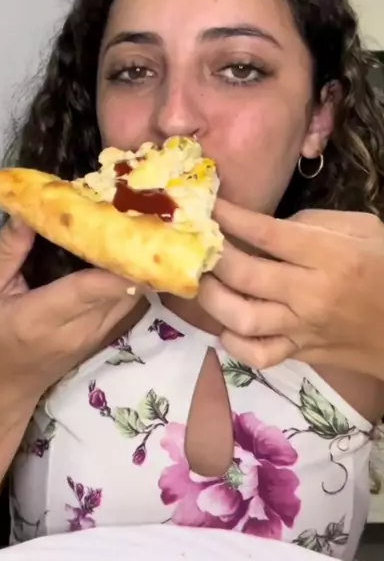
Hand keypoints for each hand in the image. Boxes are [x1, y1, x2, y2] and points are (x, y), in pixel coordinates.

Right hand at [0, 218, 140, 404]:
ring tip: (125, 225)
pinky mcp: (104, 335)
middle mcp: (78, 330)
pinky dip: (127, 276)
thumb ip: (7, 251)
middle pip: (121, 287)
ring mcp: (96, 335)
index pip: (92, 288)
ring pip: (132, 294)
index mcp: (41, 318)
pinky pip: (127, 300)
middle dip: (127, 251)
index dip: (115, 258)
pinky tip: (119, 252)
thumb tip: (29, 211)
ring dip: (131, 262)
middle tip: (126, 211)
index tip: (122, 222)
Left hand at [199, 201, 383, 378]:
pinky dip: (233, 342)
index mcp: (329, 255)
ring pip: (243, 318)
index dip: (229, 217)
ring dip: (213, 297)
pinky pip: (257, 355)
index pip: (266, 232)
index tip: (205, 205)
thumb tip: (263, 227)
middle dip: (213, 255)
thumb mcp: (361, 228)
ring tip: (205, 279)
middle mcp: (311, 293)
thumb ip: (311, 222)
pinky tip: (226, 323)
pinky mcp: (300, 353)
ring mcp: (303, 328)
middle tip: (199, 243)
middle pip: (245, 273)